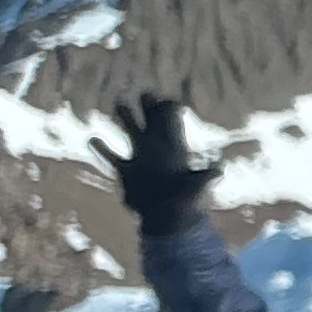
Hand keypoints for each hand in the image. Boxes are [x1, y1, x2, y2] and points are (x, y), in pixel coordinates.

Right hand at [96, 92, 218, 234]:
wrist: (167, 219)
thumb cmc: (185, 202)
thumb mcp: (196, 188)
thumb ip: (205, 177)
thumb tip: (219, 169)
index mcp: (173, 148)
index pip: (170, 122)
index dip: (168, 109)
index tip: (164, 100)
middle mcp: (156, 149)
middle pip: (150, 120)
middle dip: (147, 106)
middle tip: (145, 92)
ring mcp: (140, 158)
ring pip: (130, 131)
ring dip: (125, 118)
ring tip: (119, 101)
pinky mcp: (126, 172)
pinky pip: (112, 157)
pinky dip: (102, 149)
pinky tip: (92, 139)